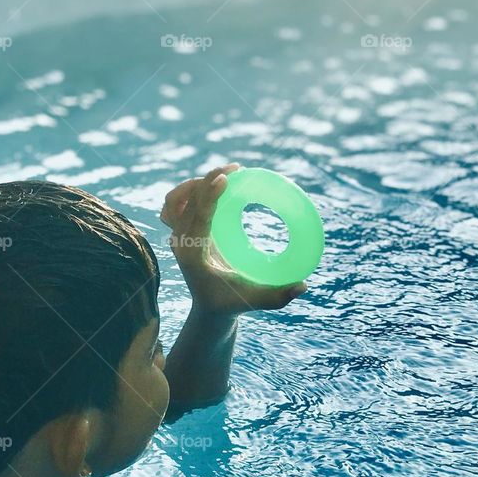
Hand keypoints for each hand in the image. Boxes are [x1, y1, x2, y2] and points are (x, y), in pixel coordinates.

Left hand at [159, 164, 307, 314]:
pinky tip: (209, 186)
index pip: (197, 218)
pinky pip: (175, 205)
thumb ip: (278, 297)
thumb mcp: (255, 301)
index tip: (225, 178)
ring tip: (223, 175)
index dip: (209, 195)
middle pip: (185, 202)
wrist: (209, 308)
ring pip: (174, 200)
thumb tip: (303, 286)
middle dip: (207, 181)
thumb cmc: (231, 303)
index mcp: (194, 256)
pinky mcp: (180, 232)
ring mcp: (177, 236)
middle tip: (236, 169)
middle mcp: (180, 243)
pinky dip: (188, 191)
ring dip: (195, 184)